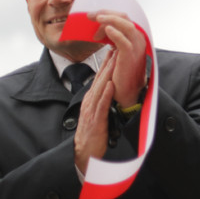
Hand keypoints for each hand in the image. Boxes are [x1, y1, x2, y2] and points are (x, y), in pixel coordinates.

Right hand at [74, 51, 116, 174]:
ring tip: (114, 59)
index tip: (112, 49)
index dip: (106, 64)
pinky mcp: (96, 120)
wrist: (85, 152)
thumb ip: (102, 100)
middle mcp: (90, 101)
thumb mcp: (97, 112)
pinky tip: (112, 85)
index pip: (100, 78)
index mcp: (91, 99)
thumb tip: (109, 88)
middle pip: (100, 78)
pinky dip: (106, 94)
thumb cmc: (94, 133)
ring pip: (100, 88)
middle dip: (107, 62)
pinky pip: (102, 105)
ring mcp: (92, 110)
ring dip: (107, 73)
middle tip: (113, 46)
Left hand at [91, 11, 146, 107]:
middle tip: (91, 15)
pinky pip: (124, 42)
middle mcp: (138, 40)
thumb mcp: (117, 51)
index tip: (93, 16)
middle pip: (125, 18)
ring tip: (97, 18)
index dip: (108, 14)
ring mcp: (136, 47)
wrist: (126, 91)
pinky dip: (116, 34)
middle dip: (107, 14)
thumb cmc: (121, 73)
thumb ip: (113, 39)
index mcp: (135, 37)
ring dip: (111, 19)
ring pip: (127, 26)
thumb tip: (102, 30)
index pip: (123, 18)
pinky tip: (107, 30)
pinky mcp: (130, 57)